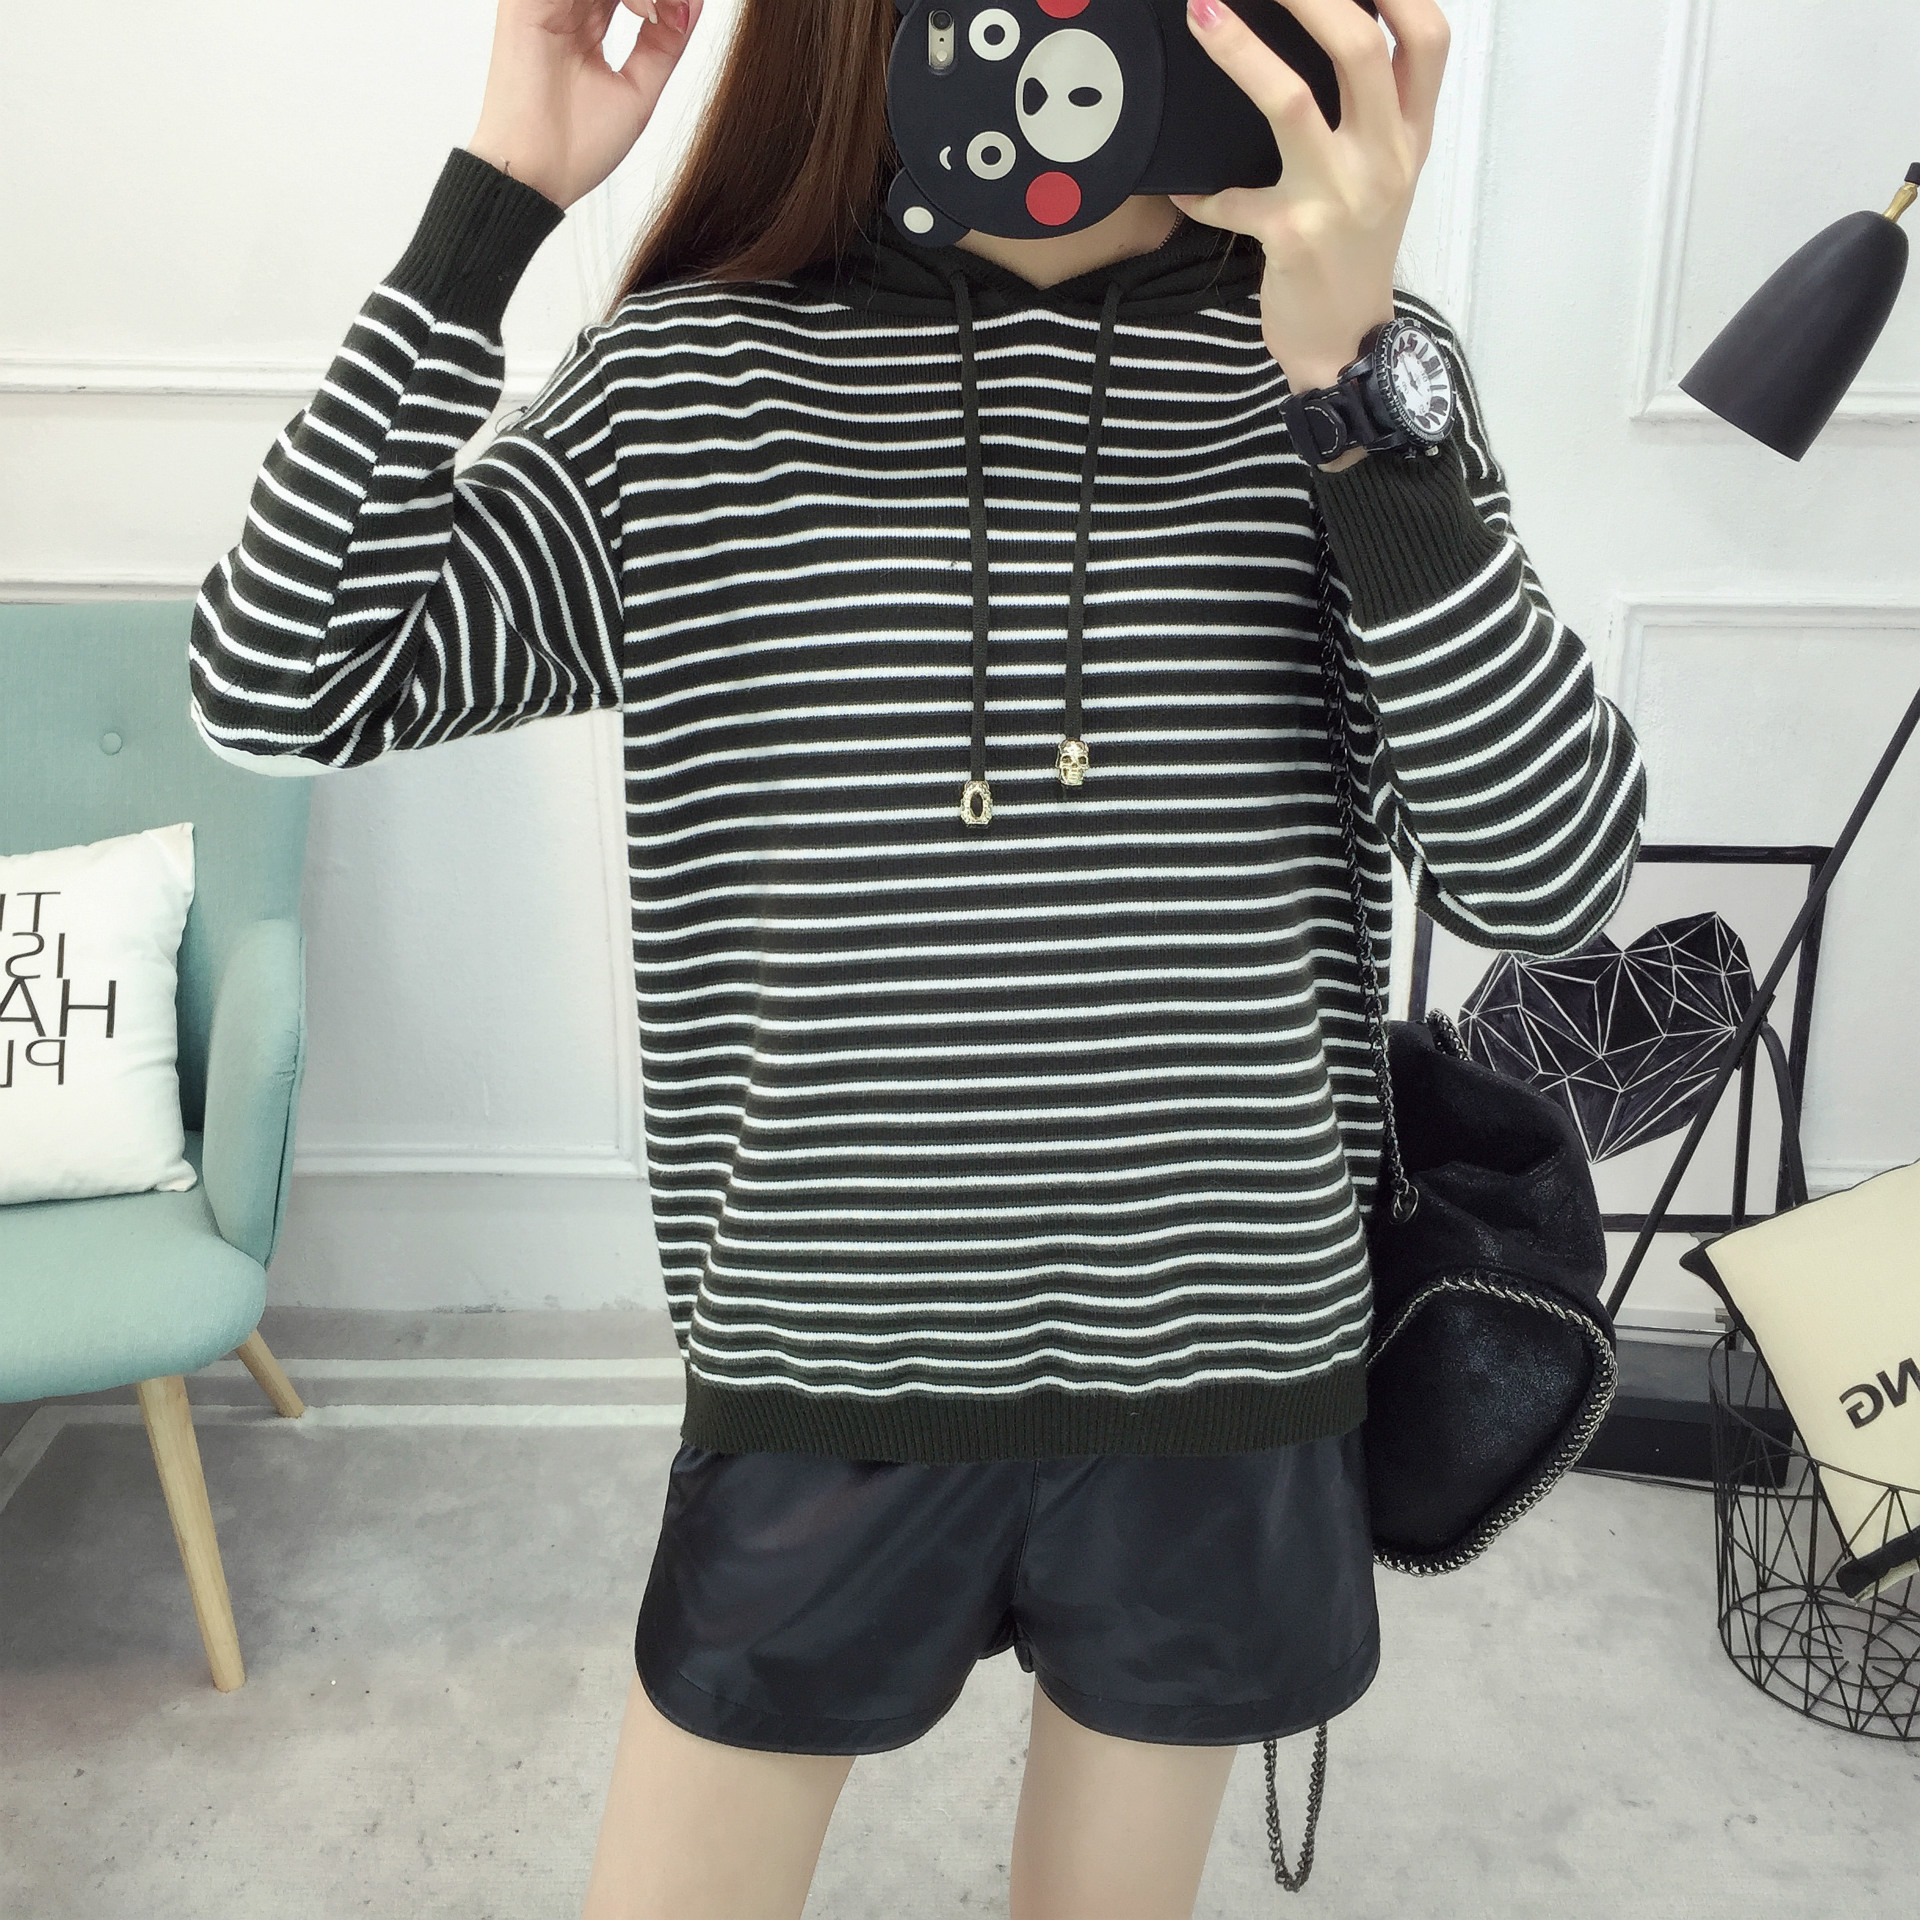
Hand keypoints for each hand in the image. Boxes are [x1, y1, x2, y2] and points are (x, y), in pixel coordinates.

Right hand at [467, 0, 704, 210]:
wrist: (538, 177)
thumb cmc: (575, 147)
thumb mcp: (639, 89)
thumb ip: (665, 43)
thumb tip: (694, 2)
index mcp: (584, 21)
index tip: (684, 16)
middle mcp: (563, 4)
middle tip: (676, 13)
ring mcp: (544, 0)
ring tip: (656, 15)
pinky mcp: (526, 2)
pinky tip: (643, 10)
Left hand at [1170, 0, 1449, 417]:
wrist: (1348, 345)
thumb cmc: (1356, 252)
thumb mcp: (1384, 175)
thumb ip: (1373, 109)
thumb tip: (1333, 25)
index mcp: (1411, 136)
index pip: (1429, 37)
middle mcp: (1384, 159)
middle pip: (1360, 48)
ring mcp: (1339, 198)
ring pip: (1291, 103)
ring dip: (1241, 52)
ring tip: (1202, 12)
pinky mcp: (1291, 237)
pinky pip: (1230, 201)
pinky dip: (1199, 192)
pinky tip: (1178, 185)